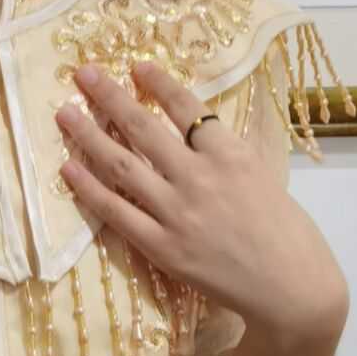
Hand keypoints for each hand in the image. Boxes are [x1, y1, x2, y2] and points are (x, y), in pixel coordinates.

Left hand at [54, 57, 346, 348]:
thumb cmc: (287, 232)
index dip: (159, 84)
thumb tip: (195, 128)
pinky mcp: (162, 247)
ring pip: (122, 166)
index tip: (137, 66)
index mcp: (231, 155)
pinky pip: (116, 212)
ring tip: (64, 112)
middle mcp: (200, 177)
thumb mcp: (263, 176)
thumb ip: (226, 152)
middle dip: (110, 97)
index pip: (187, 108)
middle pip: (144, 128)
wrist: (292, 289)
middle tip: (83, 73)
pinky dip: (89, 189)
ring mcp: (177, 213)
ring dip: (88, 135)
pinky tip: (69, 168)